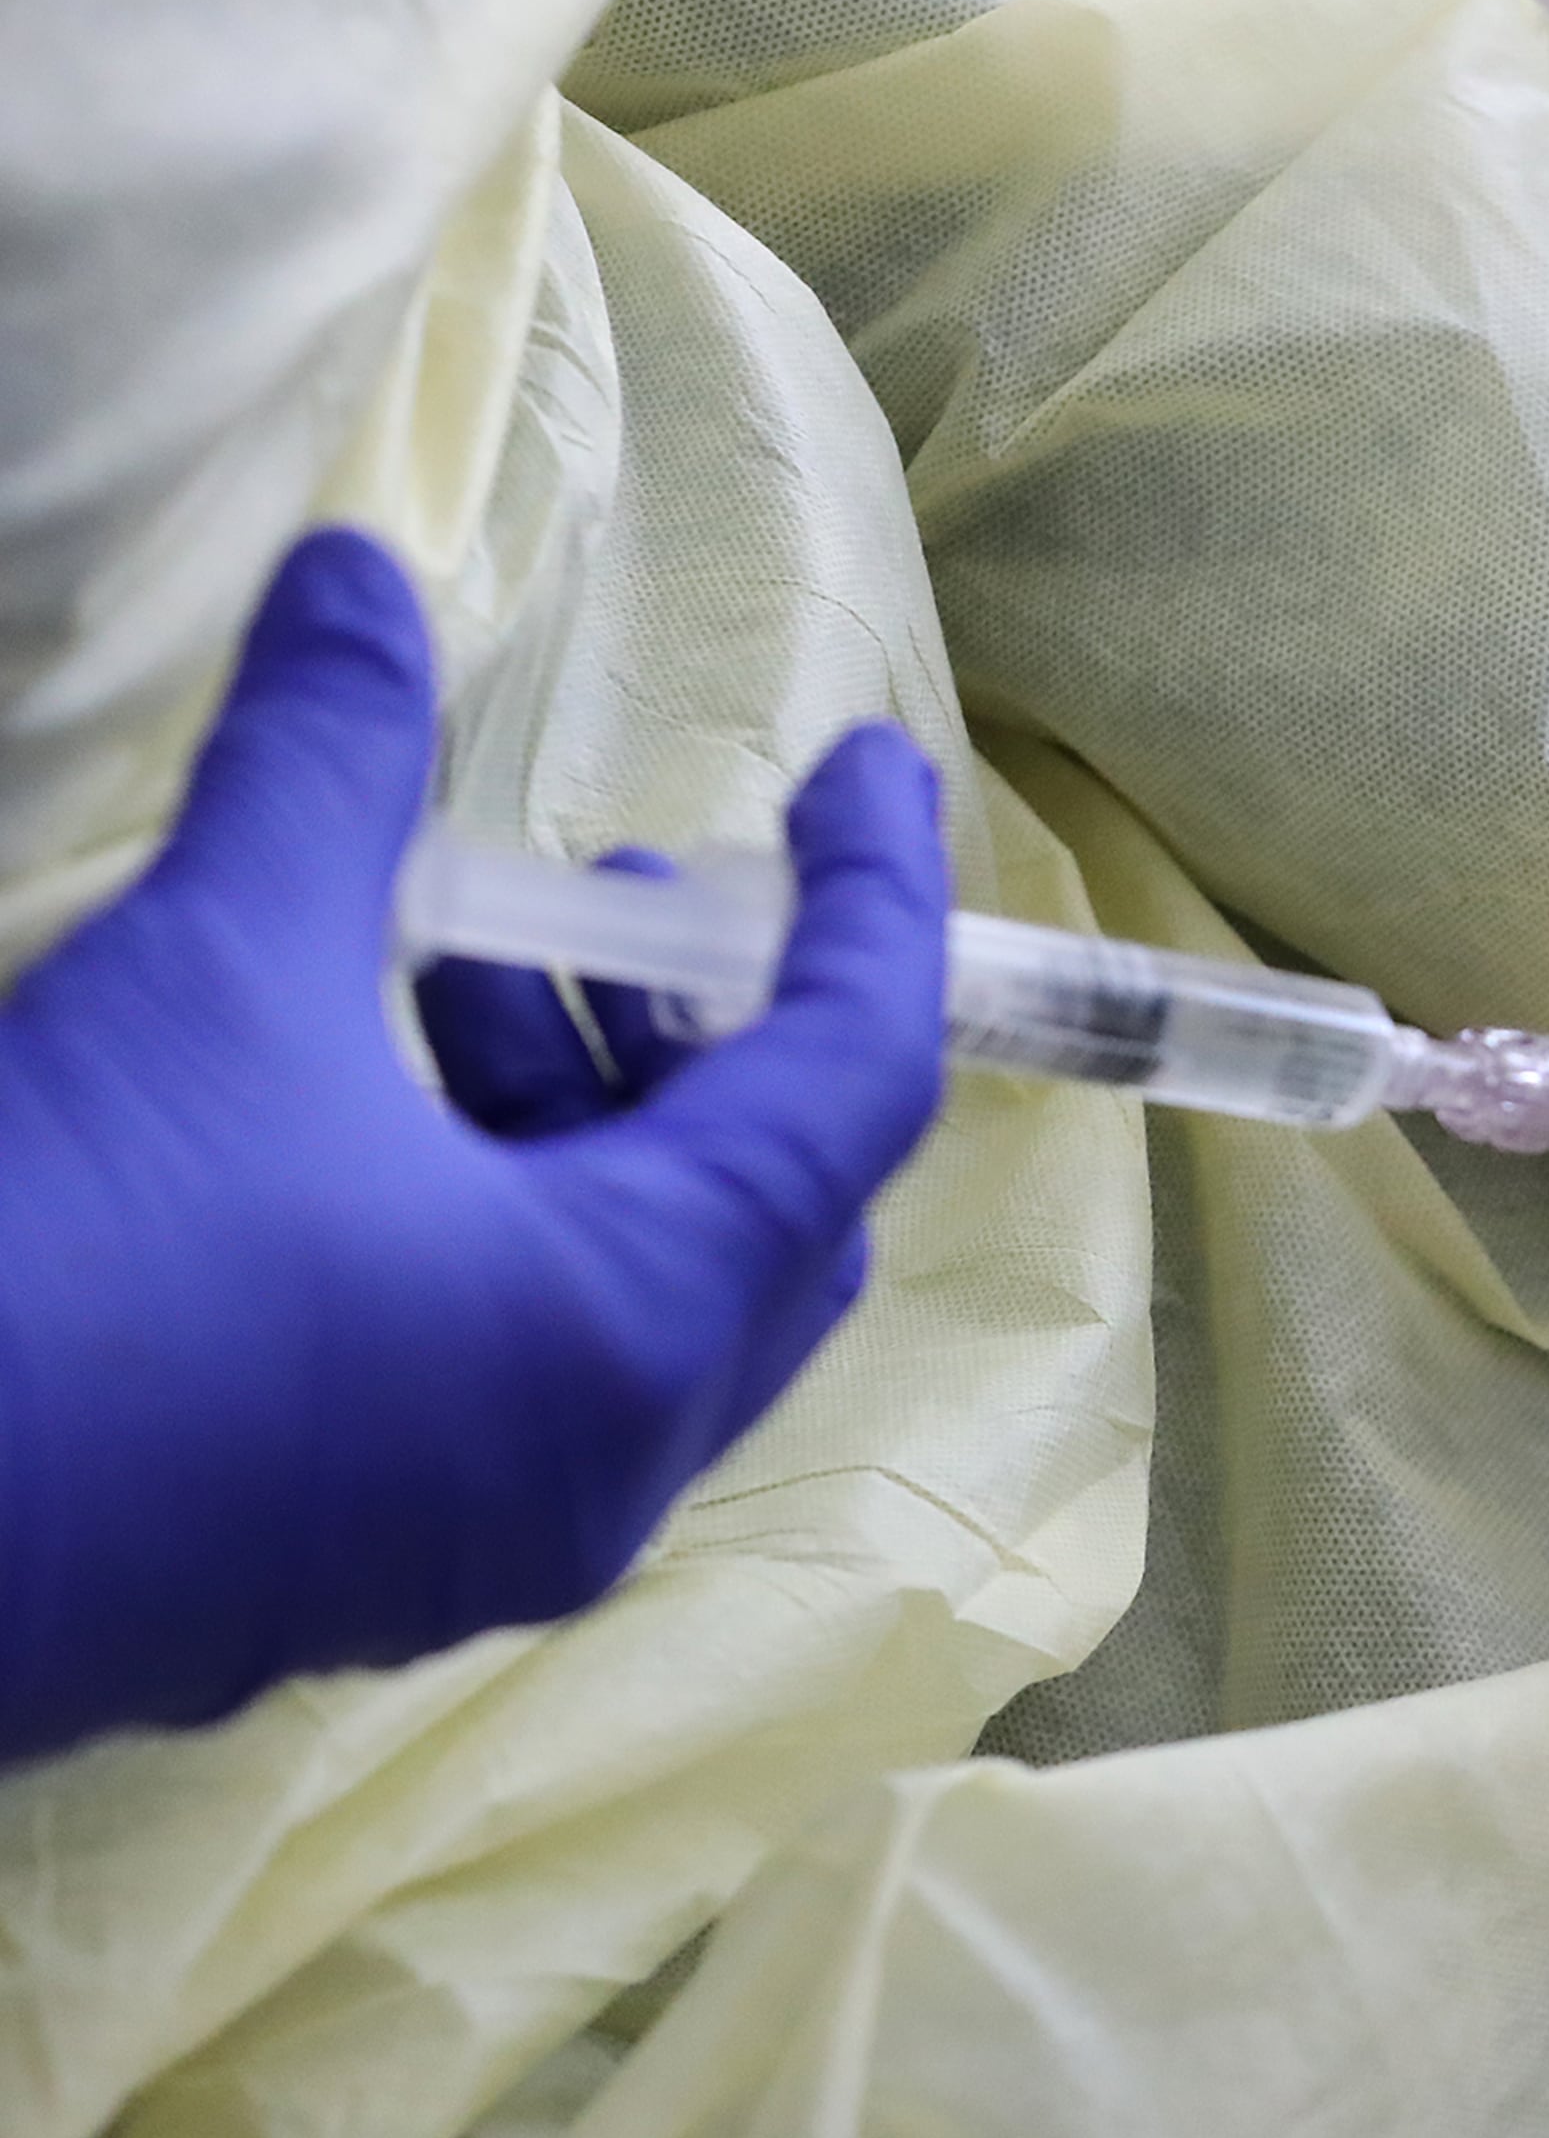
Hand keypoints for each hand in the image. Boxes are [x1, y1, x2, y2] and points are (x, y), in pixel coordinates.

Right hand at [0, 530, 948, 1763]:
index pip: (856, 1086)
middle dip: (714, 1028)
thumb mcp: (209, 971)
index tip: (859, 768)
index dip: (877, 906)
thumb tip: (366, 573)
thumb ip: (325, 767)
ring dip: (577, 1111)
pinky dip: (489, 1216)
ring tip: (441, 954)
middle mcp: (606, 1462)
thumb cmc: (54, 1266)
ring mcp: (482, 1536)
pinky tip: (344, 1100)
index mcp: (635, 1325)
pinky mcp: (355, 1565)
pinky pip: (509, 1367)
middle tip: (615, 897)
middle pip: (768, 1207)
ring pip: (625, 1293)